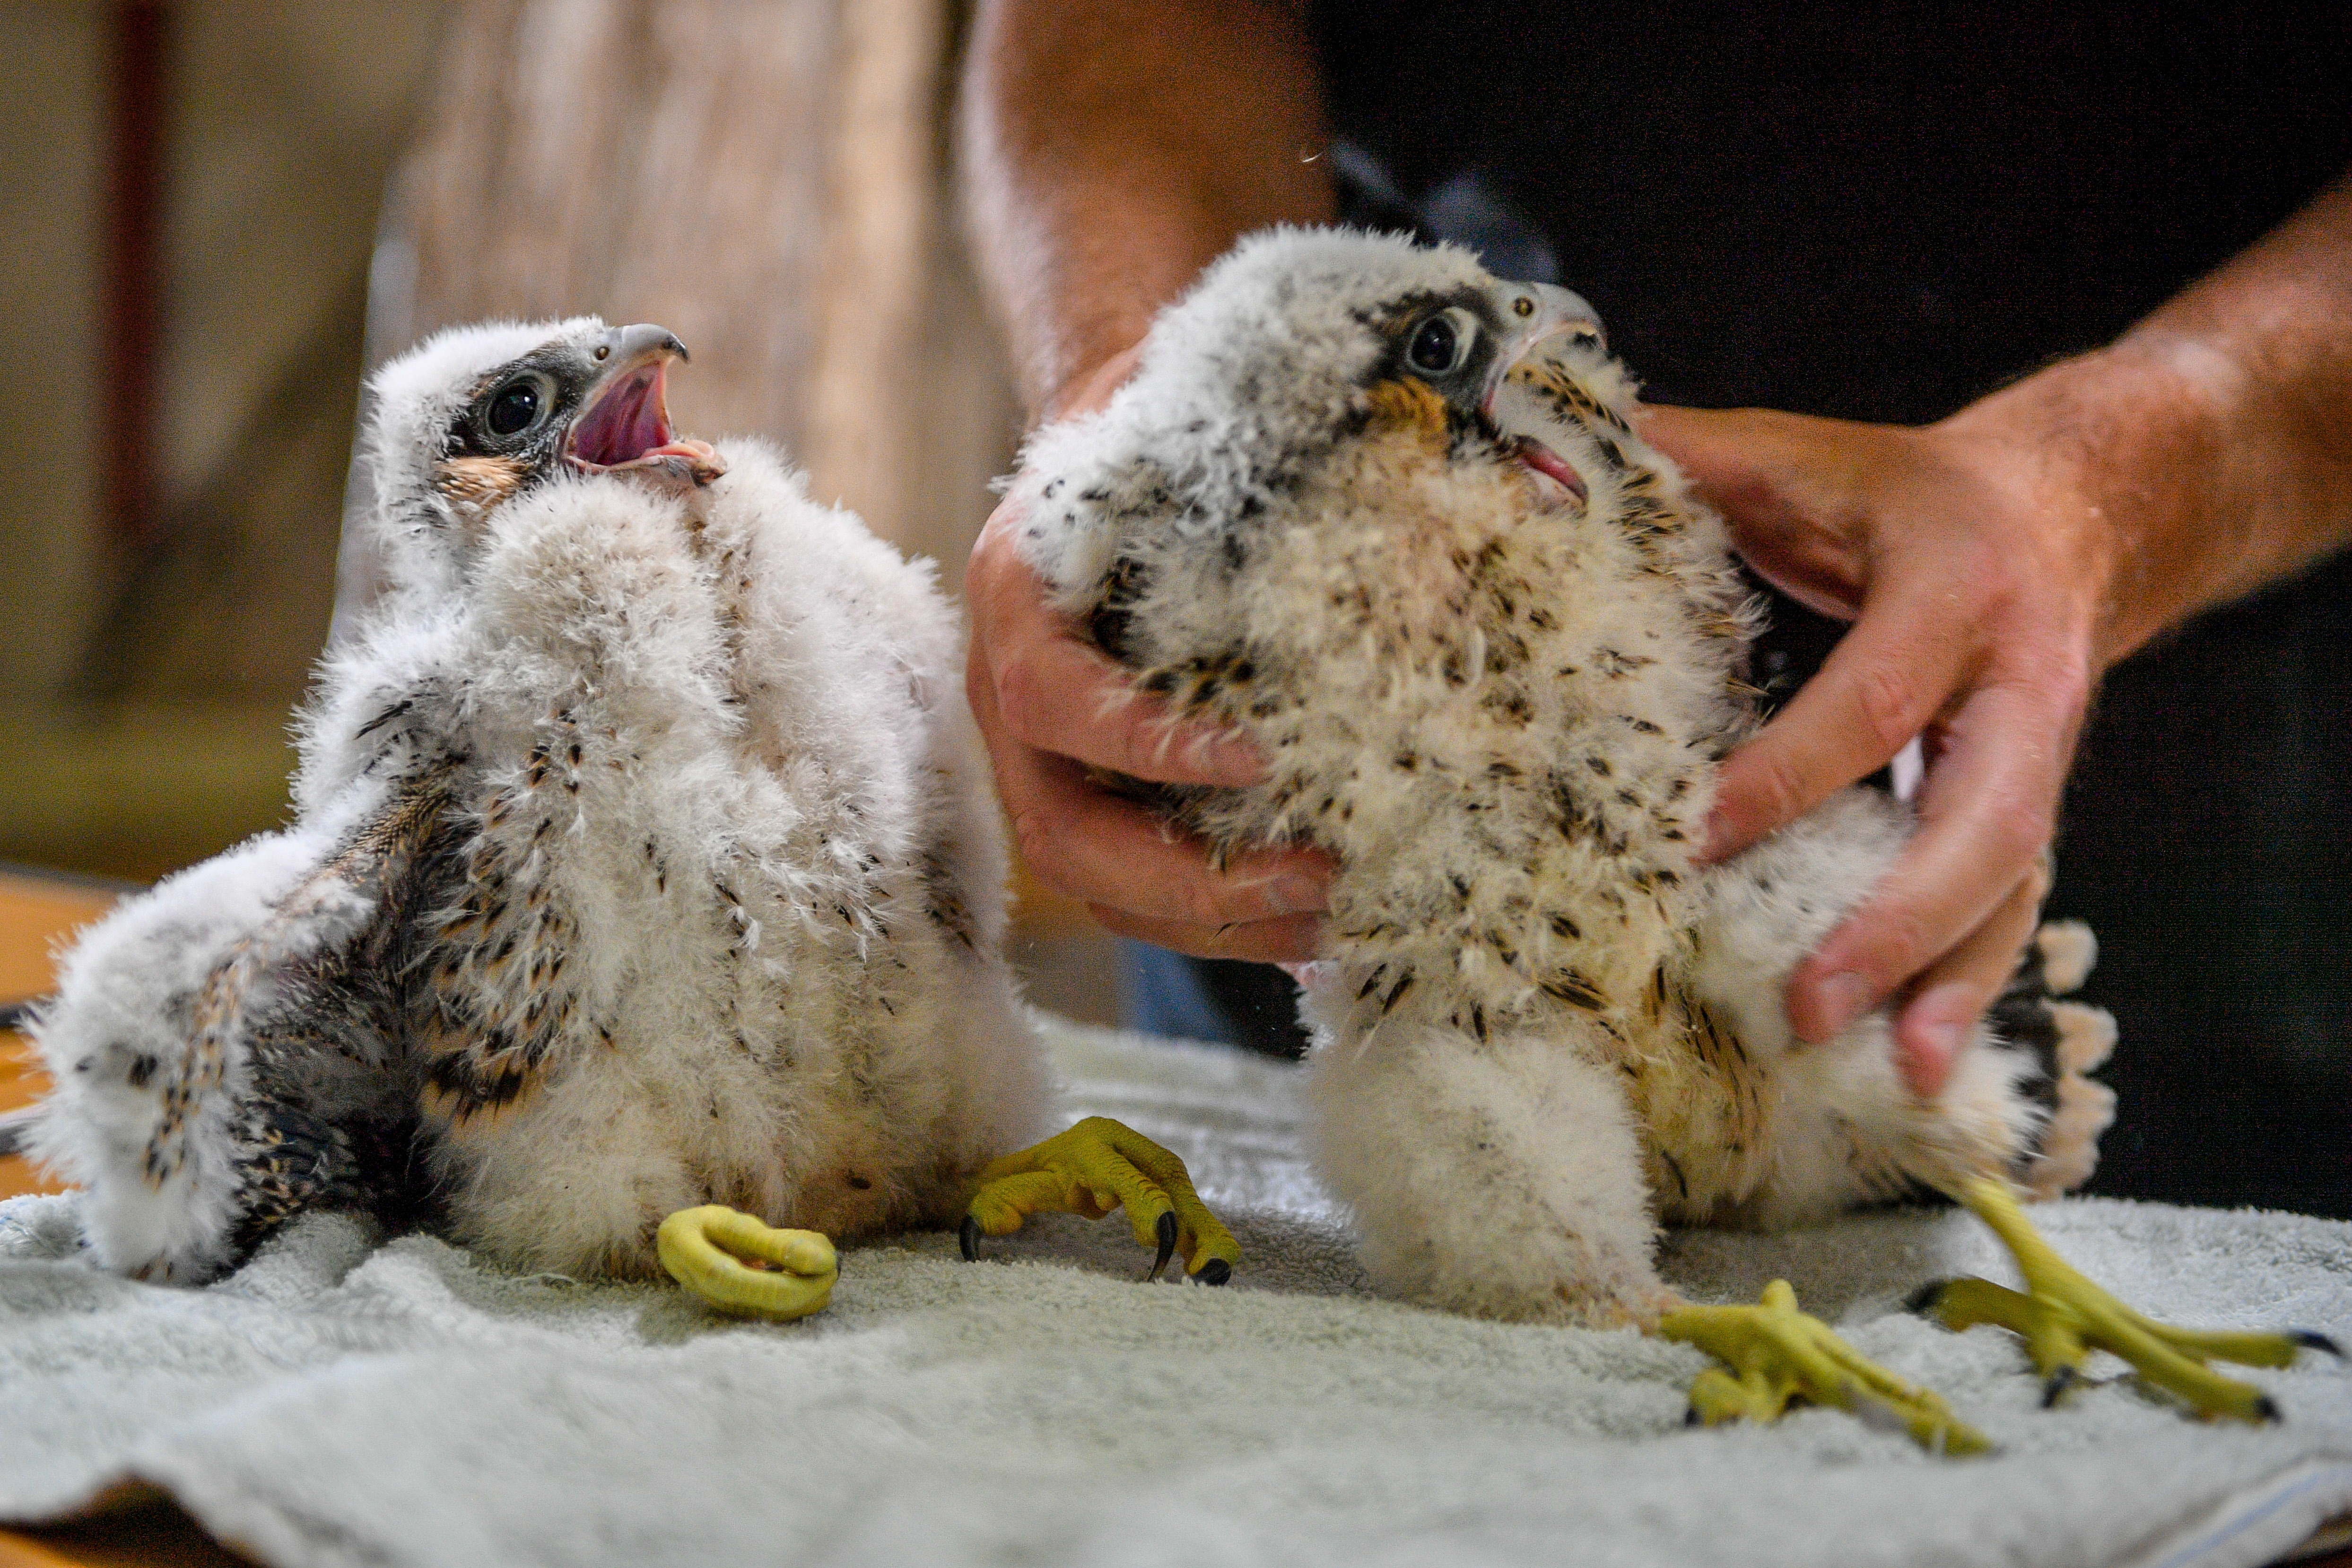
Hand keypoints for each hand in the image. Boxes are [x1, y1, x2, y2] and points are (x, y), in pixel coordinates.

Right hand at [965, 353, 1333, 962]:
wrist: (1123, 425)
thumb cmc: (1172, 427)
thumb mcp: (1205, 433)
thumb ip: (1273, 488)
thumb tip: (1428, 572)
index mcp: (1017, 598)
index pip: (1054, 704)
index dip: (1150, 746)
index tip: (1263, 758)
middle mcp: (1007, 694)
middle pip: (1062, 837)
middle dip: (1189, 879)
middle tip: (1318, 876)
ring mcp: (1041, 758)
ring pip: (1099, 887)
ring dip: (1216, 921)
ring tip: (1333, 914)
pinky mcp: (1088, 794)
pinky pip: (1134, 889)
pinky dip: (1222, 919)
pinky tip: (1313, 916)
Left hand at [1640, 398, 2114, 1097]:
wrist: (2072, 508)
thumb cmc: (1904, 492)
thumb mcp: (1801, 455)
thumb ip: (1680, 459)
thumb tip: (1531, 449)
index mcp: (1951, 589)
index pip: (1867, 703)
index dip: (1784, 779)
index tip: (1693, 842)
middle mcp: (2018, 686)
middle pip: (1983, 823)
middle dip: (1896, 923)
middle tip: (1807, 1005)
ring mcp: (2041, 759)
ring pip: (2012, 885)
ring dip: (1948, 983)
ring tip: (1892, 1073)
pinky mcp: (2036, 807)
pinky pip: (2012, 907)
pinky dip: (1965, 985)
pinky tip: (1916, 1061)